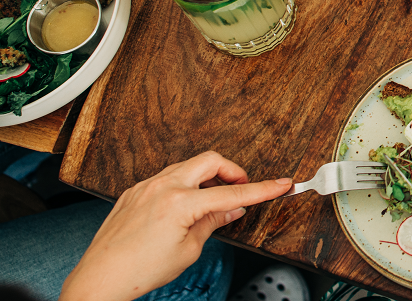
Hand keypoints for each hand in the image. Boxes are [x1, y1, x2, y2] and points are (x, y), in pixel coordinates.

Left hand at [60, 151, 291, 300]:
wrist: (100, 279)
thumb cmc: (140, 270)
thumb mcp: (189, 250)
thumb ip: (213, 223)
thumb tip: (231, 208)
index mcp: (180, 203)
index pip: (233, 192)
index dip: (262, 189)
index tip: (282, 184)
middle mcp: (162, 187)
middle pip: (210, 160)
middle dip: (232, 170)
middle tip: (241, 187)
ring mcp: (145, 186)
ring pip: (188, 166)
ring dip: (207, 177)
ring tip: (212, 201)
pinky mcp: (134, 192)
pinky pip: (167, 177)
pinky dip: (185, 184)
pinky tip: (187, 205)